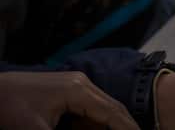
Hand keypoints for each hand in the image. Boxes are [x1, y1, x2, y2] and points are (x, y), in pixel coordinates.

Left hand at [0, 71, 140, 129]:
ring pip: (98, 111)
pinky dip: (88, 125)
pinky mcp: (64, 91)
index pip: (113, 112)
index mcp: (79, 90)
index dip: (128, 128)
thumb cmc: (9, 106)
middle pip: (110, 109)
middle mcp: (81, 84)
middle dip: (119, 127)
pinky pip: (85, 110)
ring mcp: (73, 86)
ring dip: (101, 127)